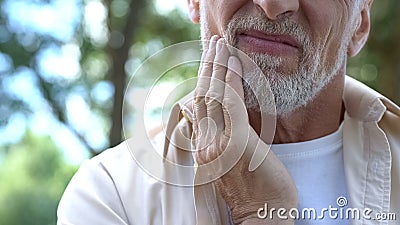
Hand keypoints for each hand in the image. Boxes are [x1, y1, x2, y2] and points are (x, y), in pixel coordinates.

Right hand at [192, 36, 297, 224]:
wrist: (263, 218)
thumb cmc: (254, 193)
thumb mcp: (232, 165)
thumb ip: (225, 141)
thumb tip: (228, 121)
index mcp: (205, 148)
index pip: (200, 107)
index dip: (203, 81)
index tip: (208, 62)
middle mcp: (207, 142)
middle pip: (203, 95)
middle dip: (208, 67)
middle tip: (213, 44)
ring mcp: (220, 142)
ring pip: (214, 95)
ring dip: (218, 66)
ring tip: (220, 45)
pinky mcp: (238, 142)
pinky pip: (232, 103)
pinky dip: (232, 80)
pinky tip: (234, 63)